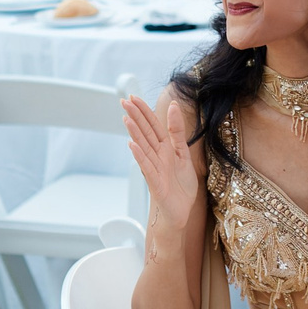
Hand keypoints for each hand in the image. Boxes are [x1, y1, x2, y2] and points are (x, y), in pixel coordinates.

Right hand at [125, 94, 202, 227]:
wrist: (181, 210)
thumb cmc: (181, 185)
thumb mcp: (184, 154)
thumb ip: (178, 132)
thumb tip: (174, 107)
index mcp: (165, 148)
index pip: (153, 125)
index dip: (144, 111)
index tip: (134, 97)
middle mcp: (157, 156)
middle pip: (145, 133)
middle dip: (136, 116)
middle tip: (123, 101)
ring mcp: (154, 168)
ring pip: (143, 147)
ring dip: (135, 133)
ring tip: (126, 118)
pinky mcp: (155, 182)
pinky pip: (146, 166)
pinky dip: (139, 156)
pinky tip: (132, 145)